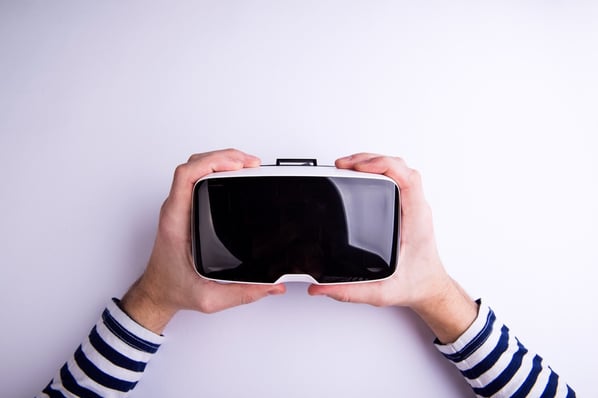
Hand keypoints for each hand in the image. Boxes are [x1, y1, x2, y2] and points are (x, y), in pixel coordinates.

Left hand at [121, 149, 285, 332]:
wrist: (156, 293)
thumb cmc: (173, 289)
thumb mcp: (209, 298)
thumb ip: (242, 294)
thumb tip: (271, 286)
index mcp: (176, 223)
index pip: (186, 177)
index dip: (212, 163)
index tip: (236, 165)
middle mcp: (175, 210)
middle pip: (193, 165)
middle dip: (224, 157)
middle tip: (251, 163)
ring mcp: (178, 207)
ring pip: (195, 168)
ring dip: (220, 160)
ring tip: (246, 164)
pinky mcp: (185, 208)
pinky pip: (197, 178)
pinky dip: (216, 169)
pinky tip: (233, 173)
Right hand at [308, 154, 476, 342]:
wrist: (430, 289)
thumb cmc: (416, 284)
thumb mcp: (382, 292)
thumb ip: (350, 292)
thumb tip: (321, 288)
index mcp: (415, 220)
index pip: (406, 178)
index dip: (382, 165)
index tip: (358, 167)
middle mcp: (415, 209)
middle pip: (398, 167)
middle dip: (369, 159)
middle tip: (344, 164)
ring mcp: (411, 206)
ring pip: (397, 170)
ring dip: (373, 162)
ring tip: (349, 165)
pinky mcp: (405, 208)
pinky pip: (395, 178)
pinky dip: (377, 170)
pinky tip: (361, 174)